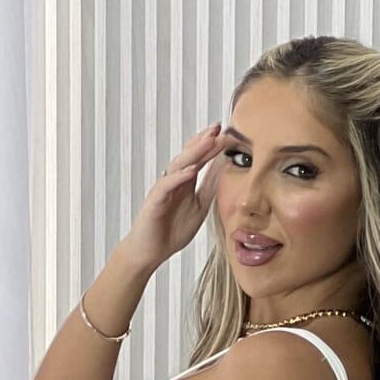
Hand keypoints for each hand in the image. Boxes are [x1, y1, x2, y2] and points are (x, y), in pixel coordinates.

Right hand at [119, 123, 224, 272]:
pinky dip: (179, 177)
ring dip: (194, 152)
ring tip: (208, 141)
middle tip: (218, 127)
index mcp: (185, 181)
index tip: (228, 133)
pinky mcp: (155, 200)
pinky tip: (191, 170)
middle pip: (189, 155)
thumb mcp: (199, 207)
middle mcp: (174, 180)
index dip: (213, 146)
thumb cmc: (171, 231)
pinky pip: (167, 185)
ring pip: (179, 165)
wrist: (150, 251)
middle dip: (203, 140)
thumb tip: (223, 170)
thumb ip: (209, 188)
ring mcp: (164, 188)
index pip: (200, 158)